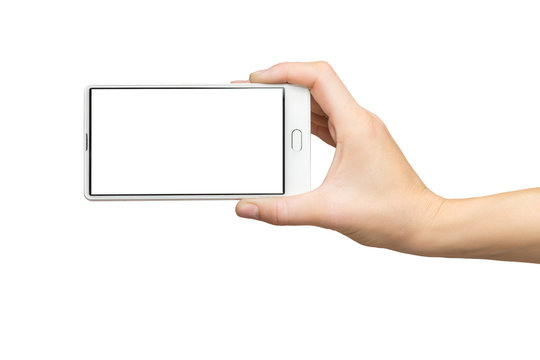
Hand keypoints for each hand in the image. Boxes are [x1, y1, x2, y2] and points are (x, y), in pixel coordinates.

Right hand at [235, 61, 444, 255]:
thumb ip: (282, 211)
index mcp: (355, 125)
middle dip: (282, 85)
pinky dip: (305, 123)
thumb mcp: (327, 212)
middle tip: (255, 96)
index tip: (258, 81)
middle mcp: (359, 122)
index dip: (284, 71)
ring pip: (321, 103)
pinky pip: (327, 122)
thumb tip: (248, 207)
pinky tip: (290, 134)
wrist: (421, 224)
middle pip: (315, 86)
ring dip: (293, 104)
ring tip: (267, 111)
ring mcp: (360, 131)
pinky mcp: (358, 144)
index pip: (318, 77)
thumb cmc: (391, 213)